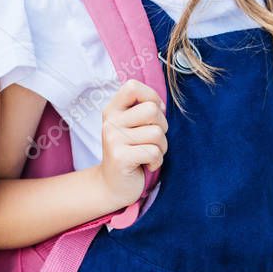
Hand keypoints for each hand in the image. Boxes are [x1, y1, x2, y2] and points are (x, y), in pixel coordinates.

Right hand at [95, 79, 168, 209]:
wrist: (112, 185)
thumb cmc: (130, 152)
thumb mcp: (132, 127)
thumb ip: (143, 111)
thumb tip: (161, 106)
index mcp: (112, 110)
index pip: (132, 86)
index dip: (151, 97)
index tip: (153, 116)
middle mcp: (110, 122)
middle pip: (152, 110)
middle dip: (162, 127)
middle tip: (153, 140)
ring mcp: (113, 139)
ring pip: (157, 133)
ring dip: (161, 147)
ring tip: (149, 154)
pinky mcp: (120, 157)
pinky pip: (154, 152)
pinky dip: (157, 161)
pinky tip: (147, 165)